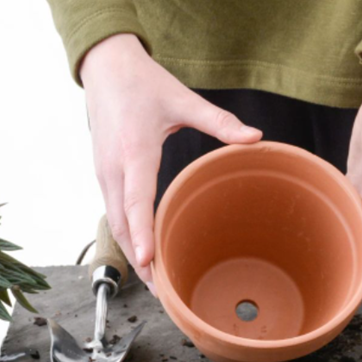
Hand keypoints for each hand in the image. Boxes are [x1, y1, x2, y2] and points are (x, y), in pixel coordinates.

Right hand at [80, 34, 261, 292]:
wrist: (105, 67)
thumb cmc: (143, 84)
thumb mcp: (183, 100)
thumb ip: (220, 122)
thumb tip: (256, 137)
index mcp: (134, 152)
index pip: (135, 202)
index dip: (143, 235)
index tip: (151, 263)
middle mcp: (113, 169)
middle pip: (122, 226)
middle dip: (141, 261)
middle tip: (164, 294)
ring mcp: (105, 174)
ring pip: (115, 225)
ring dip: (134, 255)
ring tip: (157, 285)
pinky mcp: (105, 176)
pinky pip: (114, 215)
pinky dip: (128, 238)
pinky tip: (146, 255)